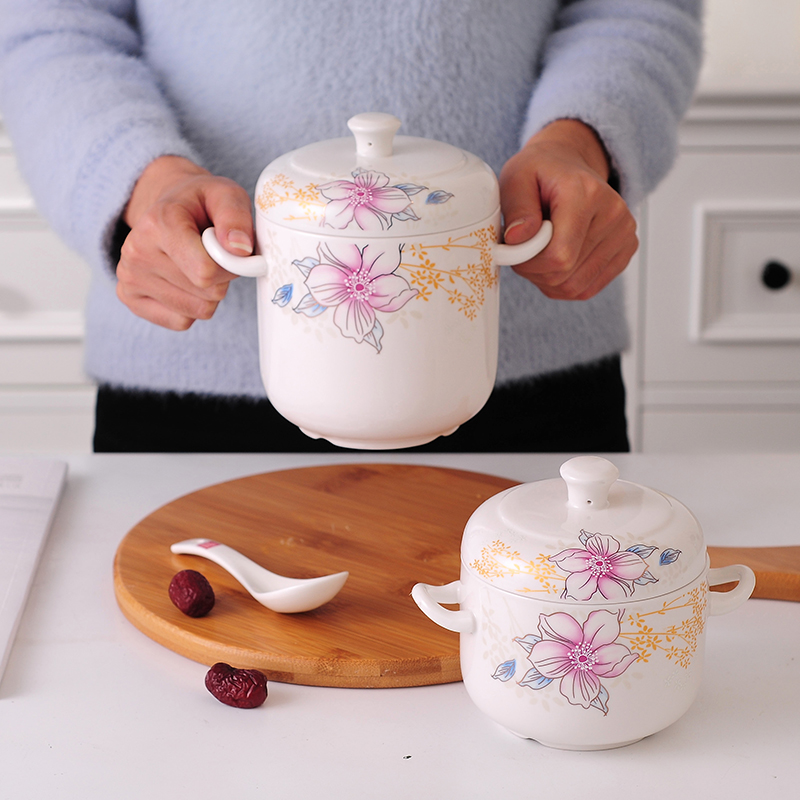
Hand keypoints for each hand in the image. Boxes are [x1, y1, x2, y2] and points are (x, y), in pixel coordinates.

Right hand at [116, 156, 253, 329]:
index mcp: (159, 223)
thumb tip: (240, 250)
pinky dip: (192, 306)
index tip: (229, 250)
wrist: (167, 207)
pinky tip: (184, 281)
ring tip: (197, 264)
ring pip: (198, 311)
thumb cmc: (200, 204)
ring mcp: (129, 277)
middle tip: (212, 255)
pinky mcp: (129, 298)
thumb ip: (236, 218)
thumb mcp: (226, 195)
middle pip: (207, 293)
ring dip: (208, 293)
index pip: (206, 271)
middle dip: (221, 278)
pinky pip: (182, 322)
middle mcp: (137, 251)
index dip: (230, 266)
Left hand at [498, 119, 637, 299]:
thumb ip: (516, 209)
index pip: (558, 256)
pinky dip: (564, 283)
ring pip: (575, 287)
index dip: (528, 263)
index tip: (515, 248)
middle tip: (524, 248)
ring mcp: (624, 233)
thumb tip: (516, 240)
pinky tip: (557, 259)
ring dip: (548, 279)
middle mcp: (613, 213)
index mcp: (587, 193)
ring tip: (540, 251)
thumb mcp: (516, 179)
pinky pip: (587, 289)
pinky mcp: (626, 250)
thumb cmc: (541, 173)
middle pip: (565, 275)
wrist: (568, 164)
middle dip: (535, 271)